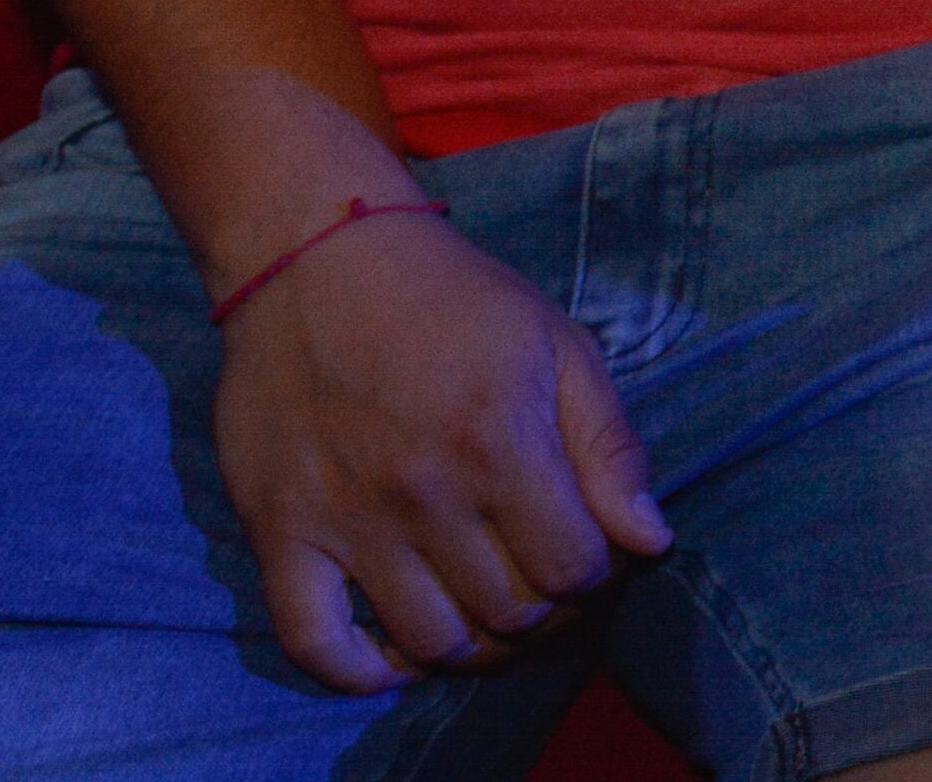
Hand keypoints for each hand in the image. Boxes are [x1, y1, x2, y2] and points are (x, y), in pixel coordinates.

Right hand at [214, 212, 669, 690]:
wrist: (319, 260)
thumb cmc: (455, 299)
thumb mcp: (560, 347)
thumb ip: (611, 448)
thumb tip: (652, 542)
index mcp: (502, 444)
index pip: (575, 570)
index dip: (598, 574)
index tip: (590, 551)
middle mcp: (425, 494)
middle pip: (510, 613)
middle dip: (546, 610)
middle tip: (540, 579)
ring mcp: (347, 520)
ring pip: (429, 641)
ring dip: (472, 645)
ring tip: (485, 610)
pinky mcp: (279, 532)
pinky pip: (312, 643)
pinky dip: (357, 671)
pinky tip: (395, 656)